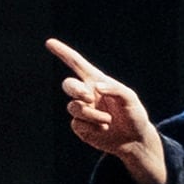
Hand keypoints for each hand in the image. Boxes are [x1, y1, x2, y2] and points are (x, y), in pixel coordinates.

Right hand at [48, 38, 169, 183]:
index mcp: (96, 81)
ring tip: (108, 120)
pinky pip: (77, 123)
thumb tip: (95, 88)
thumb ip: (115, 89)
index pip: (76, 64)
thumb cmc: (134, 115)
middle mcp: (87, 94)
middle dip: (76, 90)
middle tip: (89, 97)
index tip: (49, 42)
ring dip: (91, 114)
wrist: (134, 140)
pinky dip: (91, 126)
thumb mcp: (130, 98)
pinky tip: (104, 128)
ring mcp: (82, 111)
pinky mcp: (81, 127)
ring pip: (73, 107)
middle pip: (68, 85)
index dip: (63, 53)